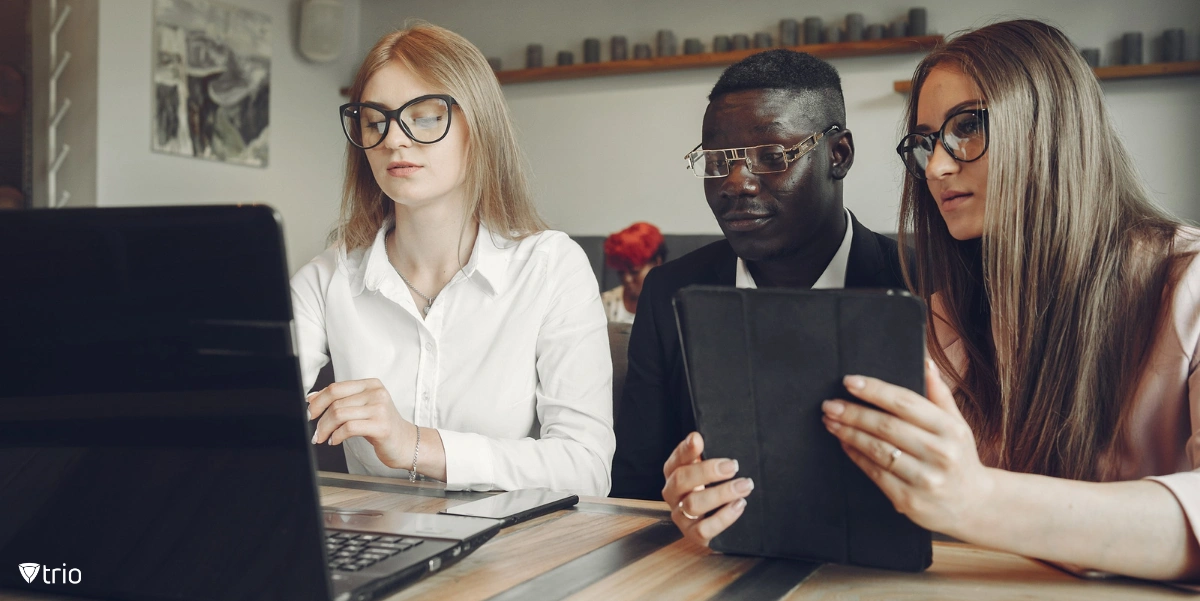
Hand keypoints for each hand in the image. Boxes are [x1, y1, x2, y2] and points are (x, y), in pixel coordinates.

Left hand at [308, 378, 416, 469]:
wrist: (405, 443)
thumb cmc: (381, 426)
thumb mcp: (362, 408)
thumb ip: (340, 400)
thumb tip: (312, 398)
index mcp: (371, 384)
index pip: (336, 388)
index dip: (318, 401)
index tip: (311, 413)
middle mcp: (377, 393)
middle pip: (336, 402)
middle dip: (320, 419)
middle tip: (316, 432)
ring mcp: (380, 409)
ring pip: (339, 414)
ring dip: (326, 429)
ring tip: (324, 438)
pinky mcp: (381, 426)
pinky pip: (349, 428)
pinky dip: (336, 436)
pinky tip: (335, 441)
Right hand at [661, 432, 754, 546]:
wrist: (717, 522)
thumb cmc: (713, 488)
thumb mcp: (710, 469)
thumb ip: (705, 454)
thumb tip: (698, 436)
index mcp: (674, 474)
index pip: (675, 459)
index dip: (685, 449)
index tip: (698, 439)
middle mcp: (673, 494)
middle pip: (681, 480)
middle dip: (707, 471)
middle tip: (733, 466)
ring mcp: (681, 516)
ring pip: (693, 504)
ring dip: (721, 494)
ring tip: (744, 486)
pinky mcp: (693, 534)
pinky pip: (703, 529)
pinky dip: (723, 517)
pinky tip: (739, 505)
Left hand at [821, 359, 994, 535]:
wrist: (974, 505)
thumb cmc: (959, 457)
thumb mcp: (957, 425)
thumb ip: (939, 394)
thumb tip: (925, 361)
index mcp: (950, 429)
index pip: (906, 403)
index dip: (875, 390)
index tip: (849, 382)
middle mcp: (940, 453)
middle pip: (887, 426)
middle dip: (853, 413)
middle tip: (829, 404)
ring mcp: (924, 478)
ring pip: (877, 450)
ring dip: (849, 433)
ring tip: (830, 421)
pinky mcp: (909, 500)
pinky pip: (875, 473)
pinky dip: (855, 456)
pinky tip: (844, 443)